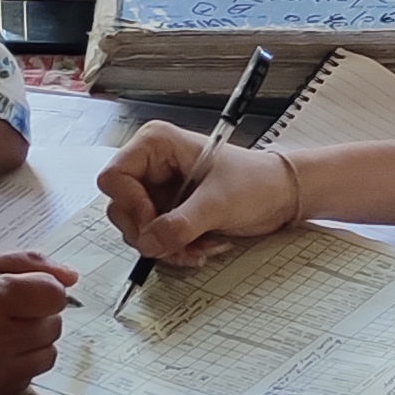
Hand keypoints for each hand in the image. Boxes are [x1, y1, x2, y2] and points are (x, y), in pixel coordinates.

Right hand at [0, 257, 72, 394]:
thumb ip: (19, 264)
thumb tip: (68, 275)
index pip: (55, 295)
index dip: (41, 287)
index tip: (23, 286)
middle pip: (53, 324)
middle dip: (34, 312)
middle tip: (1, 306)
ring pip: (45, 354)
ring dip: (30, 339)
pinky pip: (25, 379)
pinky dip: (16, 365)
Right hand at [97, 124, 301, 267]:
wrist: (279, 197)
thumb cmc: (257, 182)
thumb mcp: (218, 203)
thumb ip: (180, 224)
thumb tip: (149, 243)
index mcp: (156, 144)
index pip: (114, 178)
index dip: (132, 206)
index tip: (157, 224)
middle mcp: (150, 165)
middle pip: (120, 208)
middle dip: (151, 234)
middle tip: (180, 244)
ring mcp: (157, 189)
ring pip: (136, 229)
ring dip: (165, 246)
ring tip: (198, 246)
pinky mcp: (166, 210)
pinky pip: (152, 238)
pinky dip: (172, 249)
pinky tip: (199, 247)